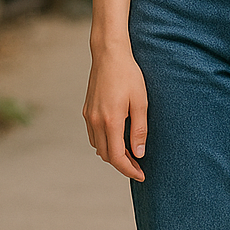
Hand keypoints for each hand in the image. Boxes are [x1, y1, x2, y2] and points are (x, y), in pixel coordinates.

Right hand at [83, 46, 147, 179]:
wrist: (109, 54)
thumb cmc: (129, 75)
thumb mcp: (141, 102)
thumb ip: (139, 130)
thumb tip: (139, 153)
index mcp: (110, 120)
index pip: (117, 157)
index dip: (129, 170)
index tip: (142, 175)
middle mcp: (95, 121)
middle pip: (106, 155)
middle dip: (123, 165)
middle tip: (139, 166)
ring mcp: (89, 116)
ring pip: (98, 147)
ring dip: (113, 154)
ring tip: (131, 155)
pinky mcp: (87, 110)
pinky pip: (93, 136)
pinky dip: (104, 143)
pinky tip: (117, 140)